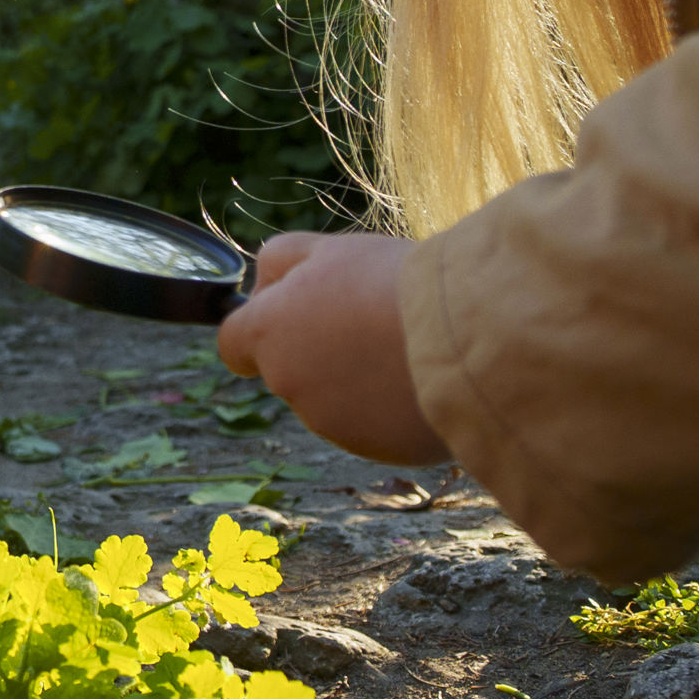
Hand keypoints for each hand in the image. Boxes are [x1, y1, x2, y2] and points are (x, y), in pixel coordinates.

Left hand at [216, 230, 450, 464]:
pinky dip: (389, 408)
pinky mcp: (372, 448)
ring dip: (357, 380)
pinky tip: (422, 380)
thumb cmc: (394, 283)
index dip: (259, 332)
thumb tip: (261, 281)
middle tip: (371, 323)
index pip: (233, 344)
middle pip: (289, 370)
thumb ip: (283, 260)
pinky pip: (374, 425)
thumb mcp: (331, 250)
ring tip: (406, 348)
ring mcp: (328, 421)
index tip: (293, 322)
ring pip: (333, 400)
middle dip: (319, 353)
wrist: (466, 334)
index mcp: (268, 331)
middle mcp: (287, 382)